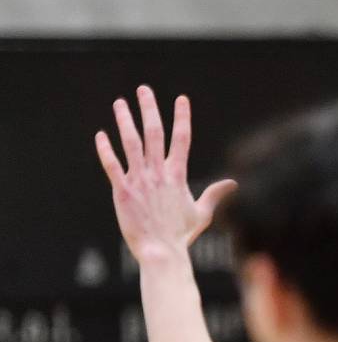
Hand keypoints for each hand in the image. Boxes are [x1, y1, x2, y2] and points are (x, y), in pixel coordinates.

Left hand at [96, 86, 236, 264]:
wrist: (161, 251)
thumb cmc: (182, 235)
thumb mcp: (202, 213)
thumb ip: (215, 194)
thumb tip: (233, 184)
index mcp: (178, 176)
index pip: (182, 139)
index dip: (182, 117)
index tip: (181, 99)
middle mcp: (159, 173)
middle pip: (154, 133)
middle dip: (149, 109)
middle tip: (144, 89)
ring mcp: (139, 180)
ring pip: (131, 143)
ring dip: (125, 121)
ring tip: (119, 103)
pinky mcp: (123, 190)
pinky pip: (112, 165)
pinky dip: (106, 149)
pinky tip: (101, 135)